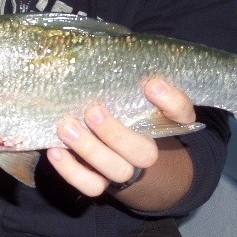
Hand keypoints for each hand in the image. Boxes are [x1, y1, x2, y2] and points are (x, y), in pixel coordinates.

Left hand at [47, 79, 195, 200]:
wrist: (114, 153)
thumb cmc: (117, 109)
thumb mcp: (126, 92)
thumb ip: (123, 79)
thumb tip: (103, 50)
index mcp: (162, 123)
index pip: (182, 115)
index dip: (171, 102)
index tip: (151, 84)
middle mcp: (147, 150)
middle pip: (144, 152)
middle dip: (116, 133)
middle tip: (93, 111)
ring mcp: (124, 169)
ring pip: (116, 171)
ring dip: (90, 150)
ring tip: (66, 127)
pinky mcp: (100, 182)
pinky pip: (90, 186)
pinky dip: (71, 171)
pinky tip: (55, 151)